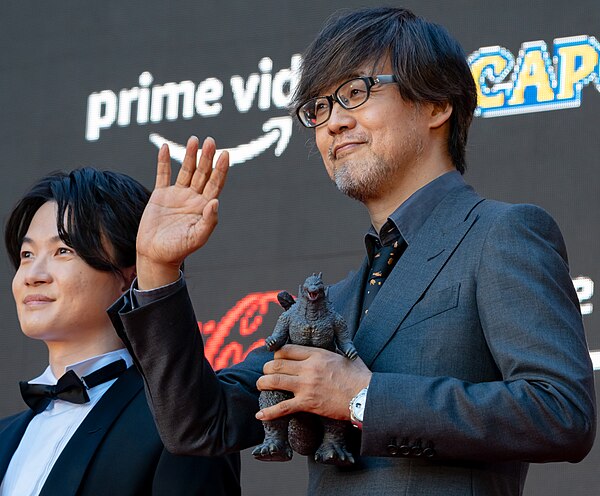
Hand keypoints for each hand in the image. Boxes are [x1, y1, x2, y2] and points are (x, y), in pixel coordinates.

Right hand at [136, 136, 228, 288]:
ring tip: (194, 139)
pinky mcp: (160, 195)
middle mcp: (193, 198)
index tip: (225, 154)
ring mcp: (177, 195)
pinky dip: (164, 161)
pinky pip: (163, 174)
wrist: (156, 255)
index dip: (221, 169)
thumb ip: (208, 221)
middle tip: (210, 141)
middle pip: (203, 173)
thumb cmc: (178, 249)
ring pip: (186, 170)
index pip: (215, 183)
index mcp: (204, 206)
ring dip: (189, 155)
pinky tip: (165, 148)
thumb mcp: (197, 237)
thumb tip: (216, 202)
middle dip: (207, 157)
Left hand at [255, 344, 371, 420]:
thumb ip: (335, 349)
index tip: (275, 358)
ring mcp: (306, 386)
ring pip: (275, 381)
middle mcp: (308, 368)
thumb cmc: (360, 377)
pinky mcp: (307, 403)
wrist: (366, 396)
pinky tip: (260, 415)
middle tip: (265, 372)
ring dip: (263, 383)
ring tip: (260, 385)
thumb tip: (336, 344)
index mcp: (317, 354)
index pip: (287, 349)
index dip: (277, 353)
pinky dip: (269, 412)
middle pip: (277, 364)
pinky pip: (283, 408)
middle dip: (267, 368)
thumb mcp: (346, 355)